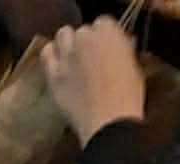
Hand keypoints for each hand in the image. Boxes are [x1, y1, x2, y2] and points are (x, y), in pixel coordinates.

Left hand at [41, 18, 145, 145]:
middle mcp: (85, 37)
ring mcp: (67, 55)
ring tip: (73, 60)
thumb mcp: (133, 67)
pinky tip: (57, 66)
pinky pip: (46, 55)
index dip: (104, 39)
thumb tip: (118, 48)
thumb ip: (121, 51)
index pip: (103, 25)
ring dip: (68, 44)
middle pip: (82, 31)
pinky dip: (51, 56)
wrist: (108, 123)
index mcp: (109, 32)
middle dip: (86, 43)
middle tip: (90, 61)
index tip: (107, 51)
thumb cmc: (127, 98)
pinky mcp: (54, 74)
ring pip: (62, 36)